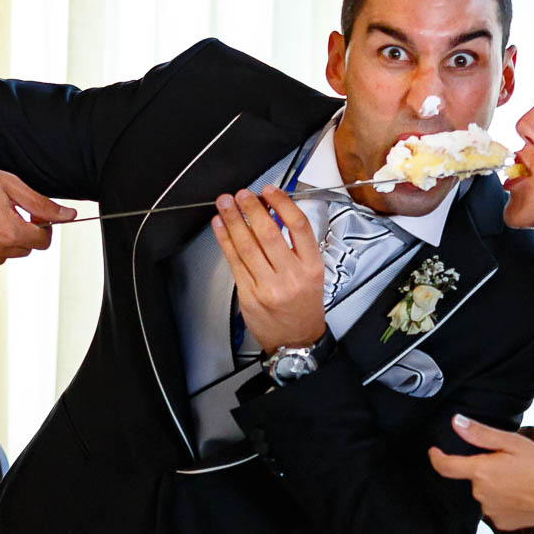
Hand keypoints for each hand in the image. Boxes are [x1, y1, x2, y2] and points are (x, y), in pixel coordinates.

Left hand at [211, 184, 324, 351]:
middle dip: (252, 209)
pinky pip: (234, 262)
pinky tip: (220, 227)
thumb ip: (295, 246)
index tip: (270, 191)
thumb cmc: (304, 307)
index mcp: (311, 267)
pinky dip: (225, 241)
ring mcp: (268, 287)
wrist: (296, 341)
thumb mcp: (312, 274)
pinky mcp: (249, 295)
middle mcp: (291, 276)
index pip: (299, 227)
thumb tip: (271, 215)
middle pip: (269, 233)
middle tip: (241, 194)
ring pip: (247, 246)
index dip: (282, 204)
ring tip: (226, 204)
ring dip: (234, 220)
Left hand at [428, 415, 533, 530]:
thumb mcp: (512, 443)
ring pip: (485, 492)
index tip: (434, 451)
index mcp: (480, 472)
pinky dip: (504, 500)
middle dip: (485, 469)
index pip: (446, 466)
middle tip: (510, 464)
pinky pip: (495, 507)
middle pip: (473, 477)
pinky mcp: (500, 523)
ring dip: (495, 485)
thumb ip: (480, 434)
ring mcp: (489, 511)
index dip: (436, 457)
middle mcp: (480, 494)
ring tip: (520, 480)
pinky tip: (521, 495)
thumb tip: (456, 422)